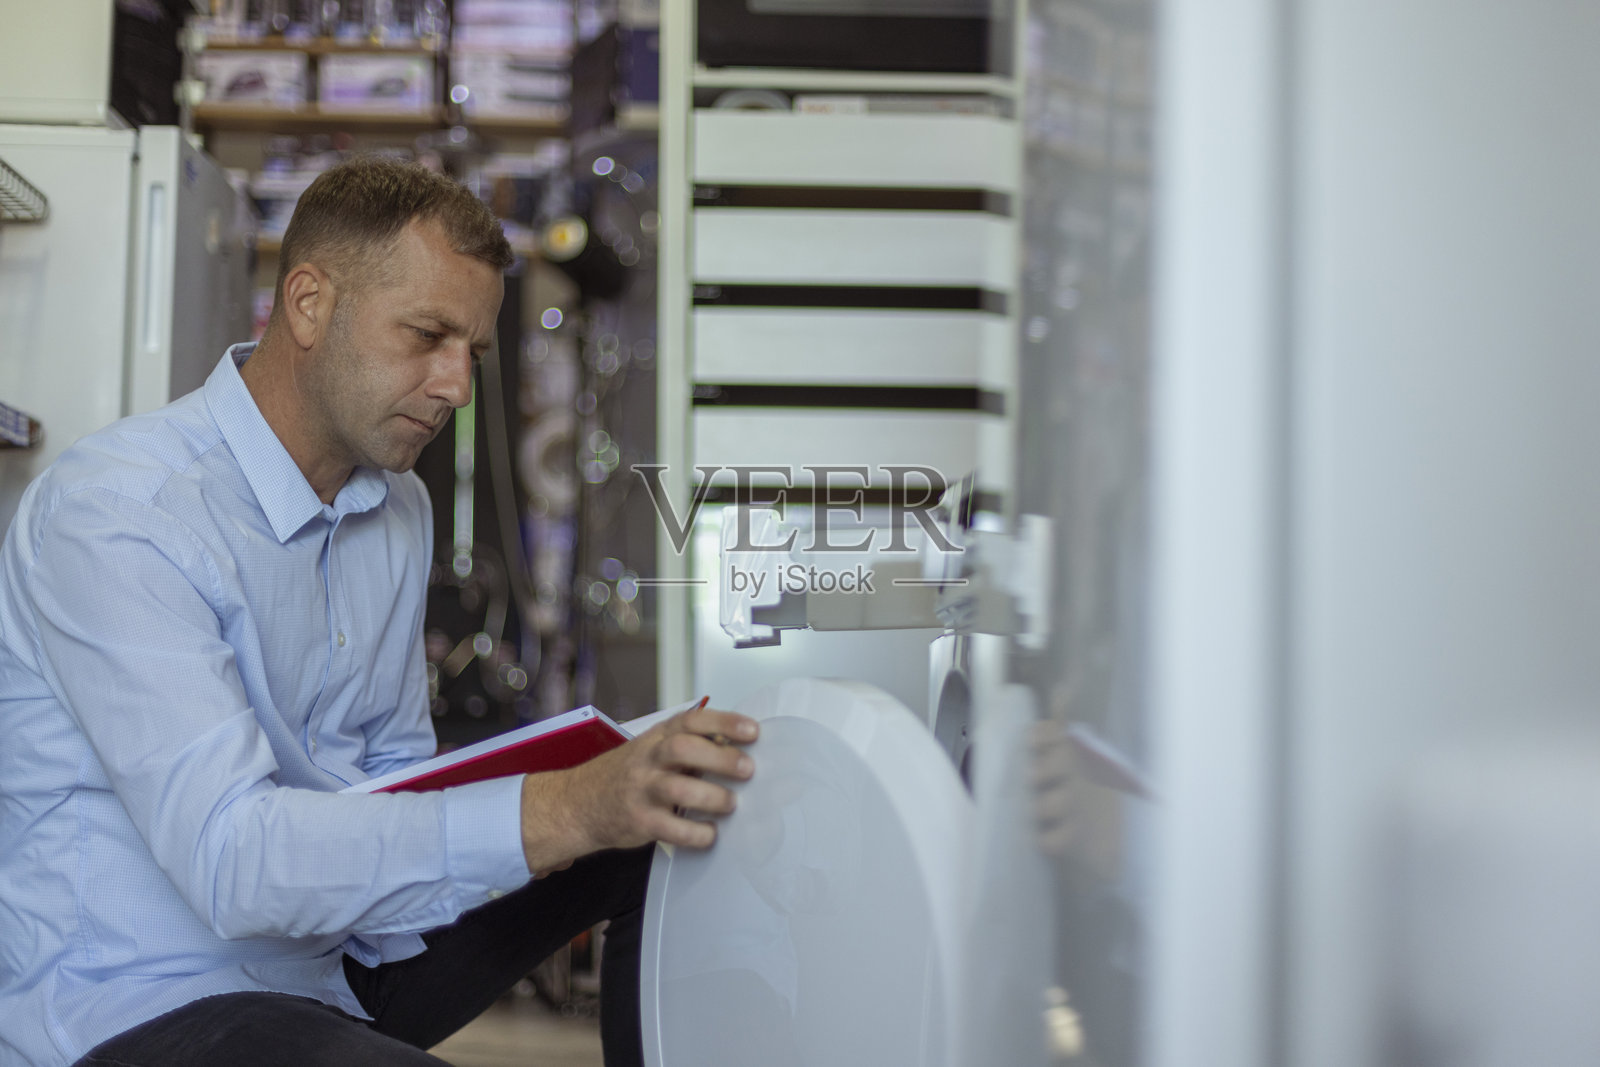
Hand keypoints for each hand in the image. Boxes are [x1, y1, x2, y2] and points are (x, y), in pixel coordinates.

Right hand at [518, 706, 758, 874]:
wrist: (577, 804)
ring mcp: (641, 790)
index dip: (724, 722)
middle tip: (747, 769)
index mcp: (656, 737)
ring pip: (678, 788)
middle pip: (684, 748)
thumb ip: (687, 747)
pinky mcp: (639, 821)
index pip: (691, 720)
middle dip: (720, 757)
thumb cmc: (624, 775)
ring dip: (711, 796)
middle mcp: (648, 759)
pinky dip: (696, 834)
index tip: (752, 731)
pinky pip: (671, 829)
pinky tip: (710, 834)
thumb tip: (735, 748)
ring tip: (731, 803)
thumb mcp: (651, 750)